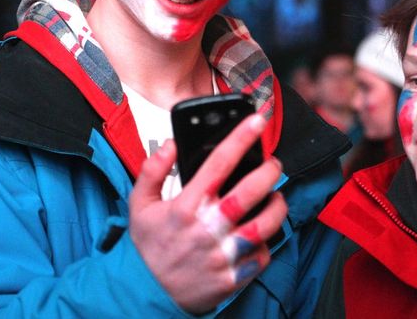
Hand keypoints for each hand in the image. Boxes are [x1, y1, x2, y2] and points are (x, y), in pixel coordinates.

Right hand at [128, 114, 286, 313]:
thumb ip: (153, 170)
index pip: (219, 163)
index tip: (257, 121)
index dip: (241, 137)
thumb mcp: (139, 204)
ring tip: (276, 196)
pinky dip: (267, 241)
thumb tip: (172, 144)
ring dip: (277, 205)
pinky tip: (261, 232)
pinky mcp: (233, 277)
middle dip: (269, 171)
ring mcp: (222, 254)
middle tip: (273, 164)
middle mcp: (207, 228)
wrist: (145, 295)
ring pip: (265, 224)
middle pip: (250, 191)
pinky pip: (262, 255)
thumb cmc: (148, 247)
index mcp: (186, 206)